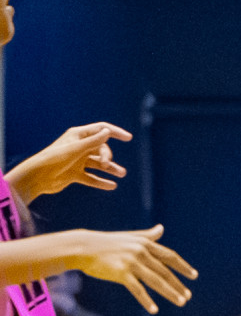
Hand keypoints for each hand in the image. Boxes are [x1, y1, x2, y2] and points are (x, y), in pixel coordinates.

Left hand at [6, 123, 130, 202]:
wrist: (37, 178)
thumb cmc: (55, 159)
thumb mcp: (77, 149)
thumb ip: (93, 141)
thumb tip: (108, 131)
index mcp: (77, 135)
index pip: (100, 129)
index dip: (115, 132)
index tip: (129, 138)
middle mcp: (79, 147)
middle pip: (101, 148)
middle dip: (107, 156)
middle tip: (105, 164)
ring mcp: (77, 161)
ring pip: (98, 164)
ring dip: (110, 168)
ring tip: (121, 174)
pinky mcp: (75, 174)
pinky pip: (91, 178)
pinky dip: (101, 181)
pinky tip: (112, 186)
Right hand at [69, 225, 196, 313]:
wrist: (83, 247)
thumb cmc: (107, 243)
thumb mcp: (130, 237)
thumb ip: (148, 236)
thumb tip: (161, 228)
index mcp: (146, 244)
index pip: (170, 257)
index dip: (183, 267)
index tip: (194, 276)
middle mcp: (142, 252)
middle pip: (165, 271)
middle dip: (178, 284)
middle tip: (188, 296)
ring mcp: (132, 263)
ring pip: (156, 281)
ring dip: (169, 293)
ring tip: (181, 302)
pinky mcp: (121, 273)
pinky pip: (137, 289)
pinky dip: (146, 300)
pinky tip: (154, 309)